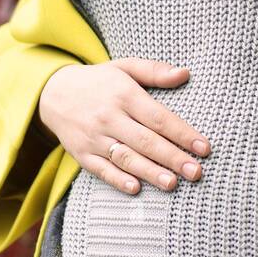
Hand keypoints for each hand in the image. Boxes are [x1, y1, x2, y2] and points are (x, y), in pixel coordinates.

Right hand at [37, 58, 211, 195]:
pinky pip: (101, 170)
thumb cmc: (99, 81)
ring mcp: (94, 137)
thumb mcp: (124, 67)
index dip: (182, 133)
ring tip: (172, 184)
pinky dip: (117, 180)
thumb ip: (154, 71)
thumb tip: (185, 74)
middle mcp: (109, 117)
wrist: (53, 93)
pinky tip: (135, 189)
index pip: (158, 117)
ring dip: (150, 172)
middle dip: (173, 158)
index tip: (204, 148)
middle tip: (197, 172)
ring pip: (125, 158)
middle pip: (145, 141)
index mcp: (124, 94)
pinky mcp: (82, 154)